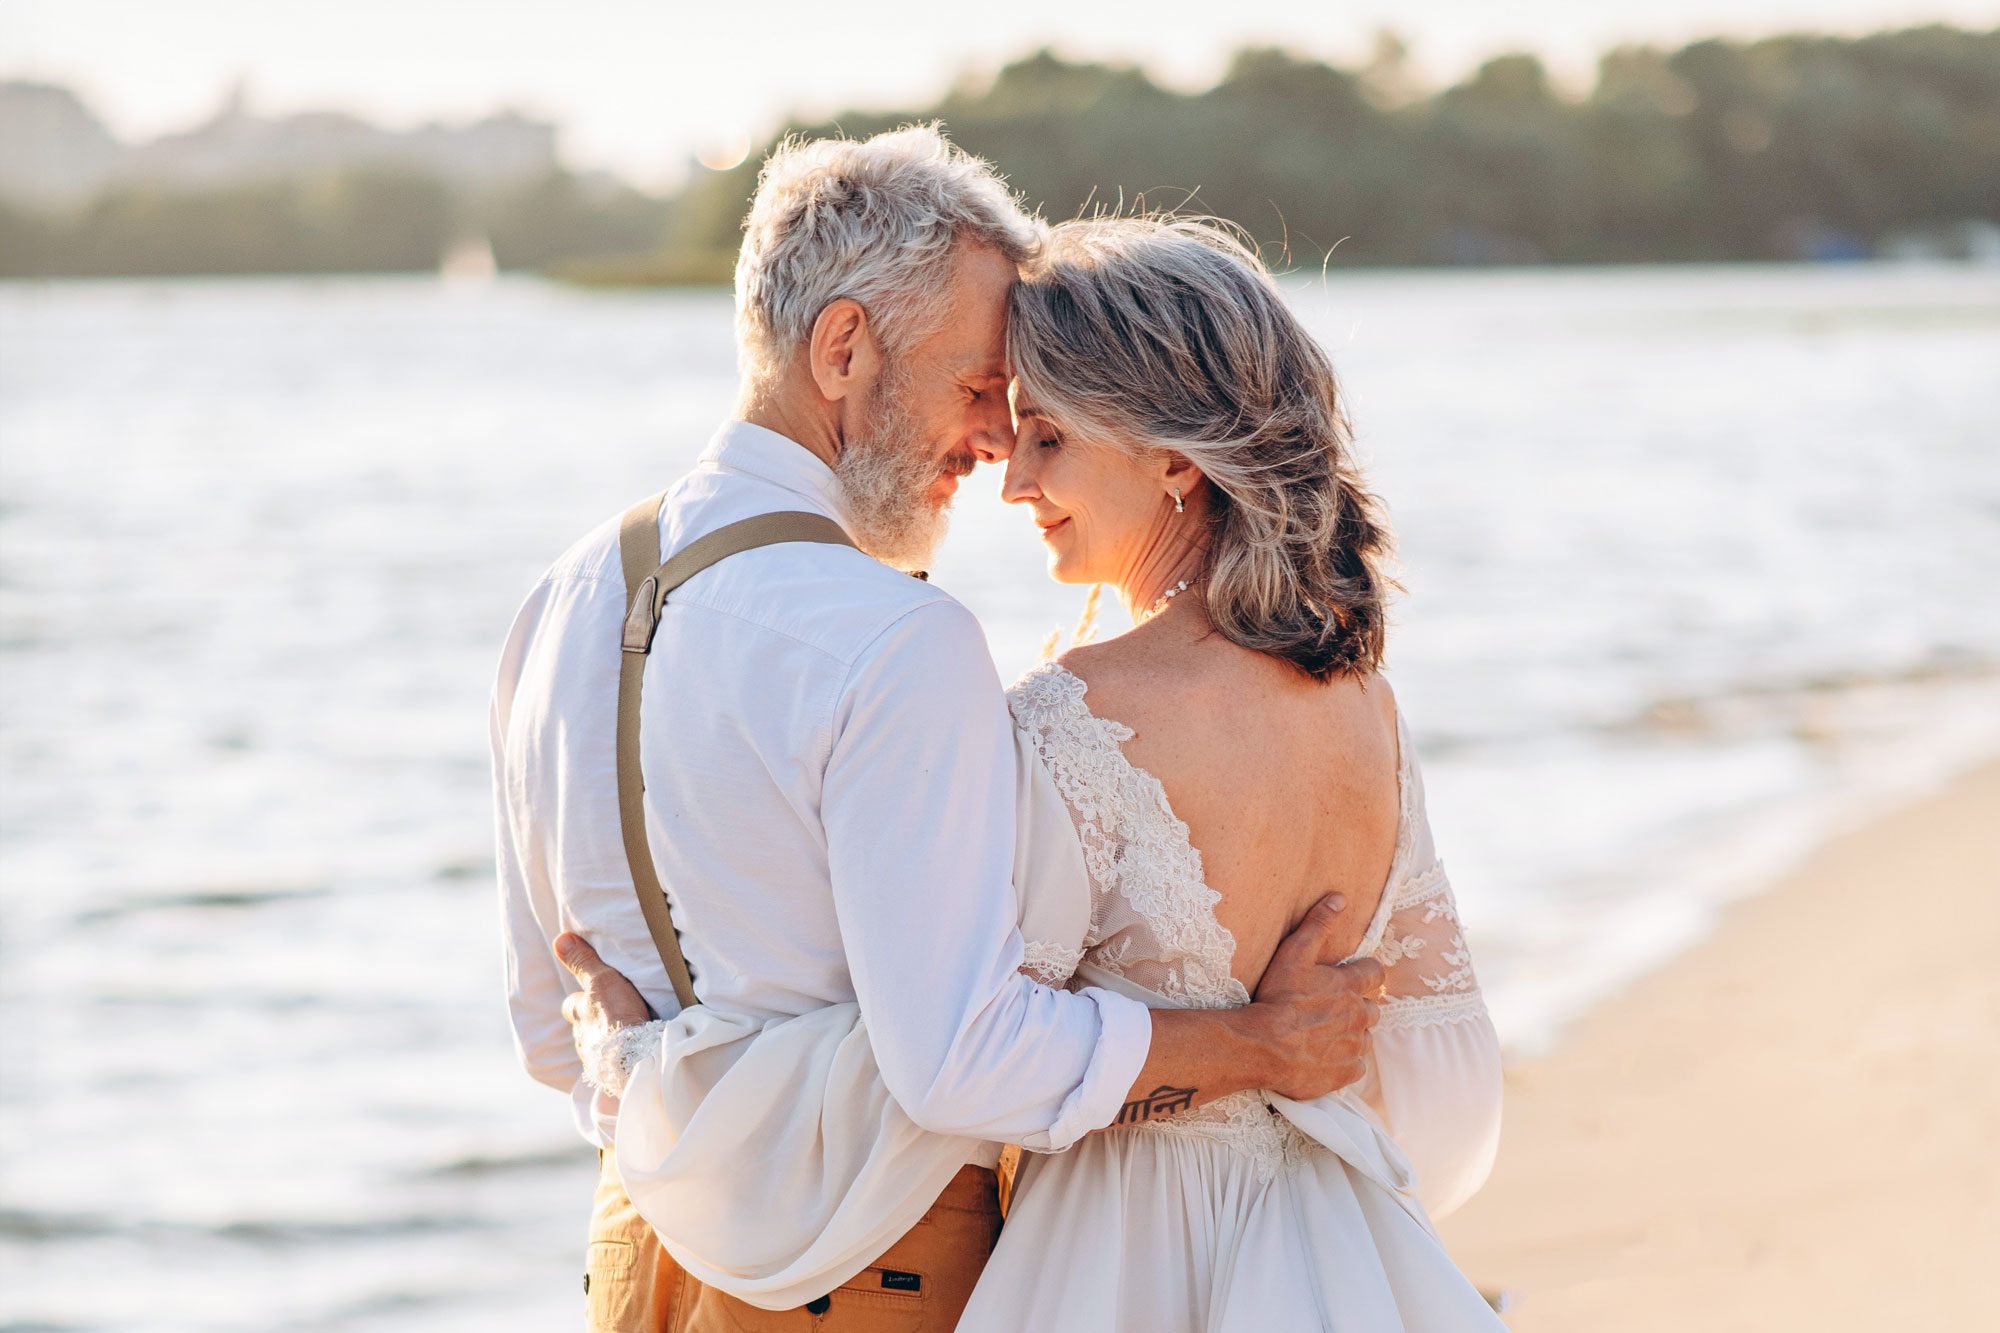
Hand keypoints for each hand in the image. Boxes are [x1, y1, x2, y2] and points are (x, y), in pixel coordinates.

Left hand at [553, 932, 652, 1067]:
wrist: (634, 1057)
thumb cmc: (617, 1016)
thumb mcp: (602, 980)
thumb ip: (583, 962)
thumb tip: (560, 940)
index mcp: (579, 1014)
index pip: (571, 1005)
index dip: (580, 999)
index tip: (592, 994)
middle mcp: (581, 1038)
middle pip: (582, 1028)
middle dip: (593, 1023)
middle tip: (611, 1016)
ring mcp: (593, 1058)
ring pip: (594, 1046)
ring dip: (605, 1041)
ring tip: (623, 1036)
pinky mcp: (609, 1074)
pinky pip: (608, 1064)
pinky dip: (616, 1057)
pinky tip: (629, 1055)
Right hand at [1249, 894, 1384, 1100]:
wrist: (1263, 1046)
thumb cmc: (1277, 998)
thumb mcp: (1294, 953)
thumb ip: (1318, 924)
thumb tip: (1341, 897)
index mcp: (1350, 986)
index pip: (1376, 973)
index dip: (1366, 973)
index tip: (1353, 977)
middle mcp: (1359, 1015)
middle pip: (1372, 1008)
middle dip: (1358, 1007)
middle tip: (1331, 1009)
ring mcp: (1354, 1046)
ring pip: (1364, 1038)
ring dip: (1350, 1034)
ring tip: (1323, 1034)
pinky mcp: (1346, 1072)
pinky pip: (1355, 1066)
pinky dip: (1343, 1061)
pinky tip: (1322, 1056)